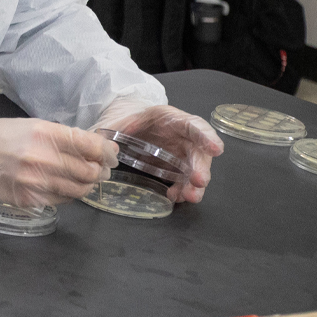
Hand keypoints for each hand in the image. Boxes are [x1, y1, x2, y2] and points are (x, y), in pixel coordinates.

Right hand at [0, 118, 117, 207]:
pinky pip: (62, 200)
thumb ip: (67, 137)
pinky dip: (69, 194)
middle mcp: (41, 158)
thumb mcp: (36, 126)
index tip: (111, 155)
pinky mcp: (28, 198)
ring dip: (87, 185)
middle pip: (89, 171)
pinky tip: (63, 185)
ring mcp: (34, 181)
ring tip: (84, 179)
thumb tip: (99, 148)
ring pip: (79, 189)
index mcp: (45, 134)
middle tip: (100, 169)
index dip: (107, 153)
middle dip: (100, 171)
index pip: (91, 147)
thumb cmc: (3, 136)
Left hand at [94, 98, 222, 202]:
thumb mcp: (116, 121)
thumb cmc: (123, 121)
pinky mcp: (176, 167)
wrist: (124, 127)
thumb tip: (100, 145)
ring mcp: (181, 152)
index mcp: (169, 118)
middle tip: (198, 184)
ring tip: (189, 197)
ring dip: (194, 184)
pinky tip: (176, 197)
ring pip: (195, 168)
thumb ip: (110, 131)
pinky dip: (182, 189)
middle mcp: (182, 135)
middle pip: (198, 151)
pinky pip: (184, 180)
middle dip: (200, 168)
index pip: (192, 125)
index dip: (206, 136)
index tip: (216, 149)